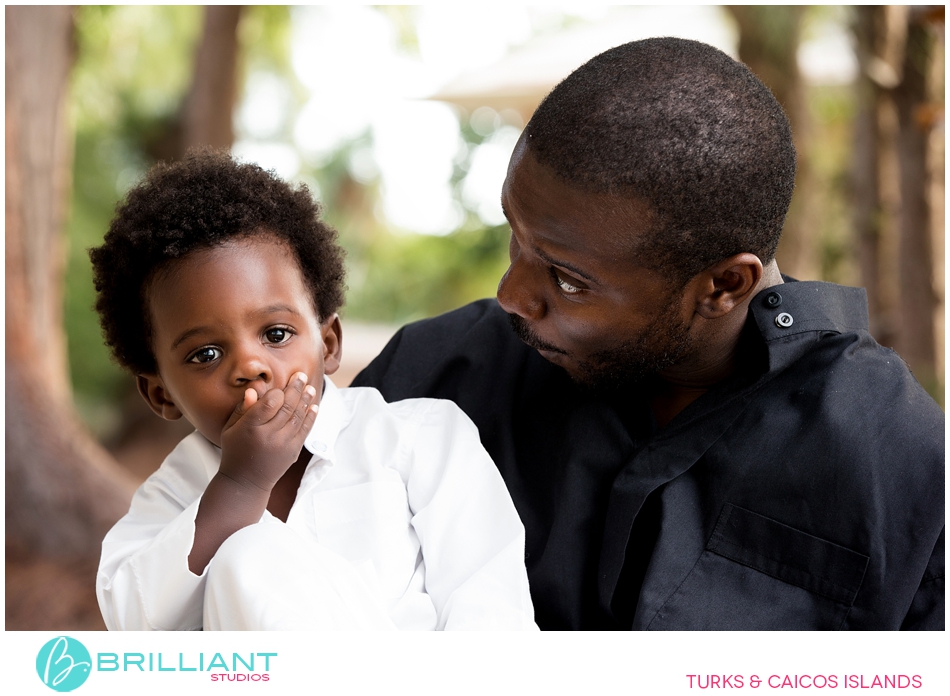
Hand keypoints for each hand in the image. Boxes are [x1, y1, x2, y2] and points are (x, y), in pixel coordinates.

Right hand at [217, 372, 318, 492]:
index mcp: (251, 428)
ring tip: (310, 387)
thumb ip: (243, 408)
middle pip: (286, 407)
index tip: (283, 382)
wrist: (246, 482)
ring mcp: (283, 444)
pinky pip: (304, 430)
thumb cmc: (235, 451)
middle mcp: (268, 436)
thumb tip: (255, 388)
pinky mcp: (292, 452)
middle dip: (296, 389)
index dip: (278, 391)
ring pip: (298, 417)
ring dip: (306, 400)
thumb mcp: (231, 429)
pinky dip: (310, 417)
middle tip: (301, 375)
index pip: (269, 403)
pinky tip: (314, 406)